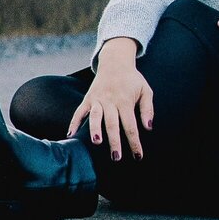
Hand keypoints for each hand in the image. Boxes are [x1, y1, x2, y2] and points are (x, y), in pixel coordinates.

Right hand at [67, 39, 152, 161]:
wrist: (115, 62)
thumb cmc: (132, 80)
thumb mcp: (145, 90)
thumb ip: (147, 109)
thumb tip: (148, 127)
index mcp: (125, 101)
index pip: (131, 125)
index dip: (134, 142)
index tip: (138, 156)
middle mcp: (110, 101)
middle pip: (112, 124)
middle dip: (114, 141)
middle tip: (116, 157)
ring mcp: (97, 100)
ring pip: (95, 117)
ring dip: (95, 130)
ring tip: (96, 143)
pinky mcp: (87, 99)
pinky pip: (79, 111)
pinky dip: (74, 122)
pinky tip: (70, 135)